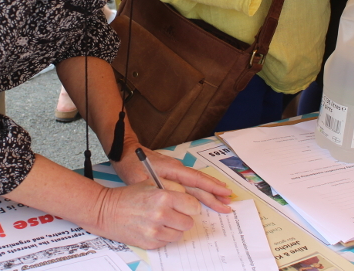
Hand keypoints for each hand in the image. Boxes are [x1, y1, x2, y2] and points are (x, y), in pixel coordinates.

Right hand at [88, 180, 201, 248]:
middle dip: (182, 218)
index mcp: (163, 197)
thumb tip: (190, 200)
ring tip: (161, 220)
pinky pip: (166, 242)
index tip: (186, 206)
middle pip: (188, 223)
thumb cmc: (128, 196)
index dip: (190, 206)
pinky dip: (163, 236)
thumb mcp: (151, 184)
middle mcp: (161, 215)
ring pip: (179, 234)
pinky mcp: (150, 243)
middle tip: (172, 213)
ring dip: (173, 229)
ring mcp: (155, 231)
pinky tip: (152, 227)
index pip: (193, 206)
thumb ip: (172, 191)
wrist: (106, 211)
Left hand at [112, 144, 231, 212]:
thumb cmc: (130, 165)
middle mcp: (177, 168)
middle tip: (228, 203)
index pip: (196, 179)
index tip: (224, 194)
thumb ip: (160, 187)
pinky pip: (190, 181)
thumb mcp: (141, 179)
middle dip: (215, 192)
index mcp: (172, 169)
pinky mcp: (172, 172)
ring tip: (223, 198)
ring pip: (196, 181)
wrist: (124, 151)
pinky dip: (200, 188)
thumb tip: (179, 195)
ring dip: (210, 190)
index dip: (211, 188)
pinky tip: (205, 193)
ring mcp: (175, 169)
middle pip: (200, 182)